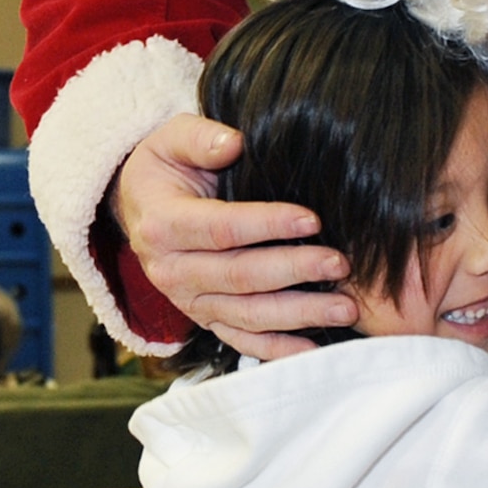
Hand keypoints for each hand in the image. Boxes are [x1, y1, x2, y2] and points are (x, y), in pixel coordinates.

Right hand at [112, 114, 357, 358]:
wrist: (142, 207)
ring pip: (248, 314)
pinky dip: (278, 350)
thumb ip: (200, 137)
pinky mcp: (206, 319)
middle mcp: (172, 271)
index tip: (312, 219)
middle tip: (340, 263)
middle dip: (294, 271)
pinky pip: (242, 341)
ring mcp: (189, 301)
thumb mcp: (171, 139)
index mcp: (163, 226)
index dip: (268, 225)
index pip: (221, 229)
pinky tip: (315, 350)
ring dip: (299, 314)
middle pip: (240, 277)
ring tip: (345, 306)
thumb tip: (232, 144)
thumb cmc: (168, 167)